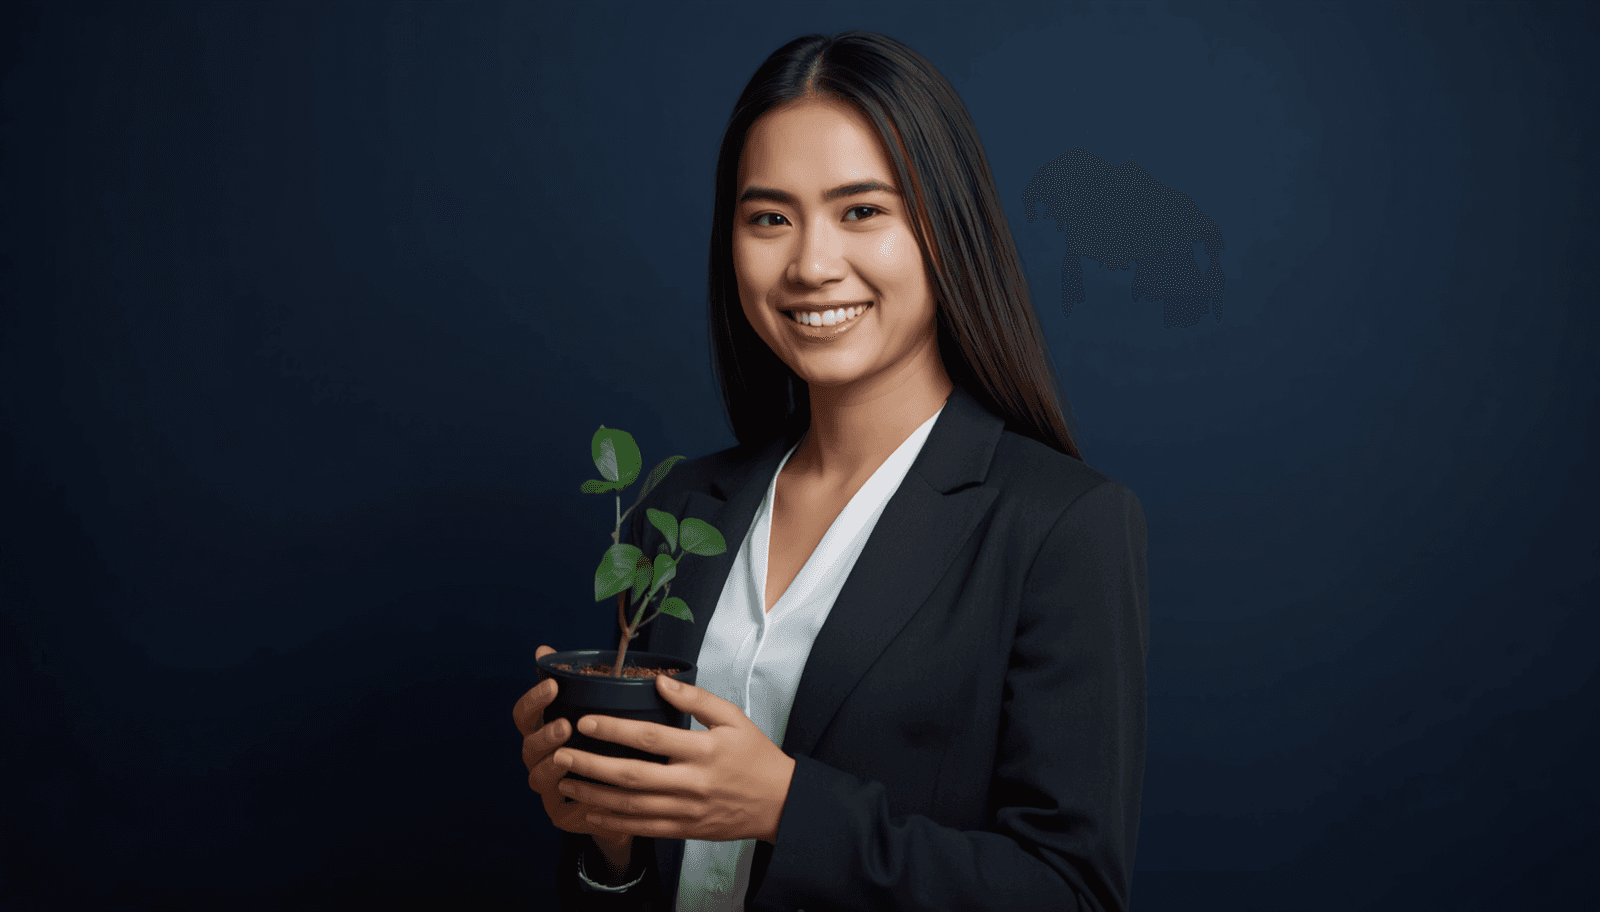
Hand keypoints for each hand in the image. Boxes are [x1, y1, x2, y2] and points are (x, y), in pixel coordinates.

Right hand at [512, 645, 633, 862]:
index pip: (525, 715)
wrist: (623, 795)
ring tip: (568, 758)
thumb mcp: (595, 713)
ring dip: (551, 767)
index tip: (552, 686)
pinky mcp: (563, 816)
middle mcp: (540, 760)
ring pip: (539, 779)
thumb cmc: (603, 747)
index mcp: (543, 732)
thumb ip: (574, 684)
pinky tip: (591, 797)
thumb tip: (544, 649)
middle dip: (543, 735)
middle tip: (564, 725)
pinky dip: (575, 804)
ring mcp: (549, 790)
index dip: (534, 700)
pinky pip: (564, 812)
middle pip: (528, 747)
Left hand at [551, 671, 797, 843]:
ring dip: (594, 794)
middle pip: (633, 775)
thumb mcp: (734, 717)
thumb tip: (661, 679)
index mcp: (704, 751)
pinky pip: (643, 828)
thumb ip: (697, 698)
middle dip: (592, 765)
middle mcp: (692, 783)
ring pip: (632, 806)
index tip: (585, 720)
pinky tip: (590, 812)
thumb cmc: (755, 755)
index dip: (615, 729)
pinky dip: (614, 822)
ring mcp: (687, 810)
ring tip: (565, 781)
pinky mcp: (685, 830)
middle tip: (560, 754)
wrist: (779, 803)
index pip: (651, 738)